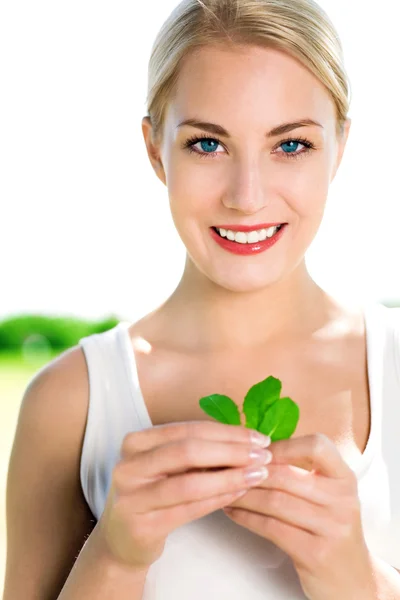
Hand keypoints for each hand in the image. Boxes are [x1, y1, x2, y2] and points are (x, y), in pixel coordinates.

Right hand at [97, 420, 271, 571]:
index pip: (188, 429)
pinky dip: (218, 499)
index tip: (258, 437)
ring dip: (230, 477)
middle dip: (231, 451)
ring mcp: (131, 497)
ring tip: (258, 475)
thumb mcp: (166, 466)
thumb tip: (247, 439)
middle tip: (263, 455)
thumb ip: (196, 450)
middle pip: (188, 451)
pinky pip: (188, 510)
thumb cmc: (153, 494)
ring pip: (189, 482)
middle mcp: (128, 466)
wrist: (123, 540)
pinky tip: (240, 494)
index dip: (226, 432)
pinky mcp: (141, 526)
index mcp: (135, 442)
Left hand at [222, 433, 374, 599]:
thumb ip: (301, 471)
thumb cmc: (328, 527)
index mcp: (344, 477)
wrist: (351, 577)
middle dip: (249, 471)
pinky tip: (232, 511)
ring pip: (274, 501)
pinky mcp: (316, 553)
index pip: (317, 446)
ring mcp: (331, 527)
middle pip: (285, 475)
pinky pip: (271, 527)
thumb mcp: (327, 494)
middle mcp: (343, 499)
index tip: (257, 451)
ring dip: (243, 494)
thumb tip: (255, 449)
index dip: (283, 446)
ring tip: (224, 489)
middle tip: (226, 468)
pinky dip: (246, 517)